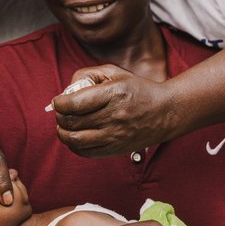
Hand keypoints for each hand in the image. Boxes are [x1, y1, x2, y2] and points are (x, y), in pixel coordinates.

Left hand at [49, 66, 180, 156]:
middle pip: (72, 122)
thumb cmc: (138, 89)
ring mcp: (115, 135)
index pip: (75, 103)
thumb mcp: (115, 73)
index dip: (59, 103)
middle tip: (61, 112)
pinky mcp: (116, 149)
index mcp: (113, 93)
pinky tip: (75, 136)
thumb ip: (88, 75)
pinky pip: (85, 152)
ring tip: (64, 126)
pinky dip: (74, 145)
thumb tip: (66, 90)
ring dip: (63, 132)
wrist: (166, 112)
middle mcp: (114, 116)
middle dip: (59, 117)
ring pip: (75, 140)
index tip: (58, 101)